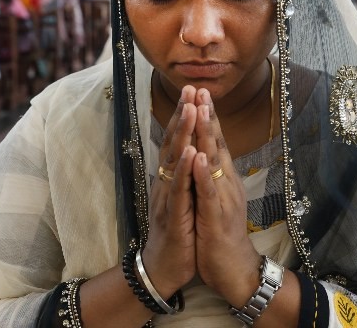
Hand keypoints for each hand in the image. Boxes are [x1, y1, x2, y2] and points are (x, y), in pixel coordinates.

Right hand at [142, 86, 197, 297]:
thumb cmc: (176, 232)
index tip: (193, 91)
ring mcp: (168, 196)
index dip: (184, 116)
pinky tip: (190, 152)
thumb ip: (182, 174)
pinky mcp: (174, 215)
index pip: (177, 140)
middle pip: (173, 142)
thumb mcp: (181, 198)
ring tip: (190, 108)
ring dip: (182, 133)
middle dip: (182, 114)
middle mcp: (166, 182)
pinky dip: (184, 169)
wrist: (163, 268)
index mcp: (170, 177)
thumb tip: (187, 150)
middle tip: (190, 87)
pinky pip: (179, 188)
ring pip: (174, 159)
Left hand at [192, 89, 260, 306]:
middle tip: (200, 89)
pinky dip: (203, 173)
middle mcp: (227, 183)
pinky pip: (209, 192)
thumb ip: (211, 177)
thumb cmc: (221, 234)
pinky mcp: (217, 217)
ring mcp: (223, 198)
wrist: (235, 270)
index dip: (208, 117)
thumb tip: (203, 153)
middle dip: (208, 115)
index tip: (199, 92)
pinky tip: (198, 156)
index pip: (216, 142)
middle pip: (217, 144)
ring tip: (201, 110)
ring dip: (208, 135)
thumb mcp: (215, 199)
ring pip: (215, 161)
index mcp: (223, 178)